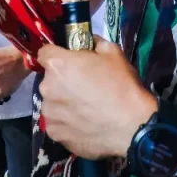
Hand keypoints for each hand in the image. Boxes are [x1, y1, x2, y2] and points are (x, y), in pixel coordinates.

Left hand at [38, 39, 155, 159]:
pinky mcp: (54, 133)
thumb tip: (91, 43)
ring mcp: (49, 113)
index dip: (57, 55)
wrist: (132, 126)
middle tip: (83, 87)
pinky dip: (66, 123)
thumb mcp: (113, 53)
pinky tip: (83, 125)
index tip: (69, 62)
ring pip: (52, 103)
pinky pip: (57, 123)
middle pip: (49, 80)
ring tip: (85, 110)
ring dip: (63, 103)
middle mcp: (47, 88)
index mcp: (58, 65)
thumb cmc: (122, 85)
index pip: (45, 53)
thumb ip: (96, 44)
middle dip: (62, 81)